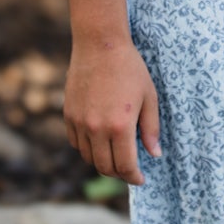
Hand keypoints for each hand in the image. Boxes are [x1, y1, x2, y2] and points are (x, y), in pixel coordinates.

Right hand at [64, 38, 162, 184]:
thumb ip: (151, 129)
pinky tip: (99, 142)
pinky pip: (76, 143)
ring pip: (89, 158)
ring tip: (115, 156)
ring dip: (103, 162)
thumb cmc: (130, 69)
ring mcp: (80, 123)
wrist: (99, 45)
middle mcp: (96, 129)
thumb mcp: (149, 98)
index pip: (126, 166)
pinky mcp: (69, 115)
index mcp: (120, 126)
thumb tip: (154, 154)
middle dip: (119, 174)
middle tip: (129, 170)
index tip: (140, 179)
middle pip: (105, 167)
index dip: (134, 177)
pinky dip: (88, 149)